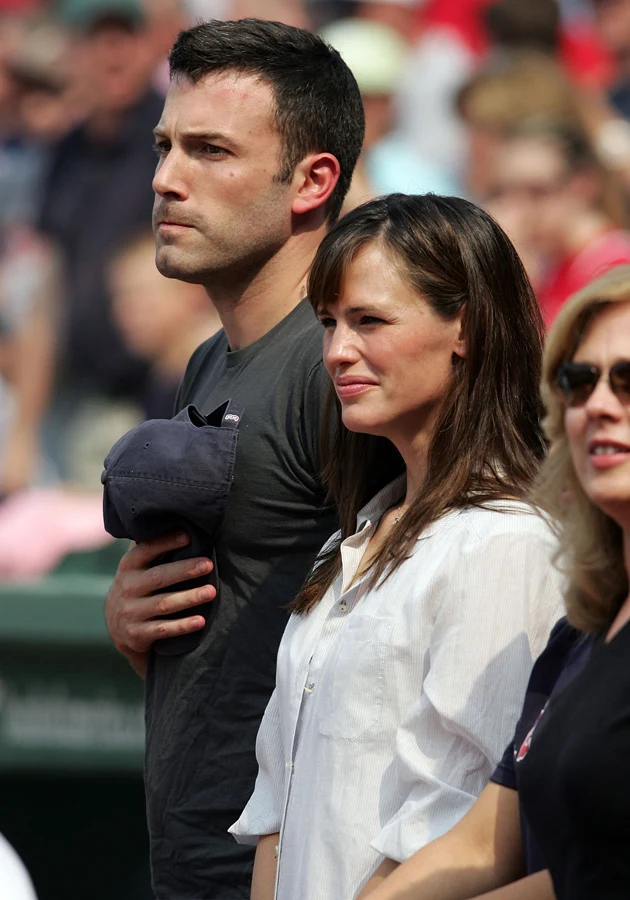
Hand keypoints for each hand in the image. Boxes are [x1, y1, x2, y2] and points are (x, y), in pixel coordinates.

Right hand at [105, 532, 215, 676]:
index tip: (188, 536)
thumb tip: (179, 520)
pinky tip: (201, 620)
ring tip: (211, 592)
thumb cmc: (139, 586)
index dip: (166, 543)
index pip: (146, 550)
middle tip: (209, 564)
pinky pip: (163, 630)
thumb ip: (152, 548)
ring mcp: (131, 612)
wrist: (118, 627)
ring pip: (164, 604)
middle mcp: (127, 588)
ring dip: (189, 598)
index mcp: (128, 566)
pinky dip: (182, 625)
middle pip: (159, 577)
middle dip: (185, 570)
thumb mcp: (137, 567)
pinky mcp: (137, 634)